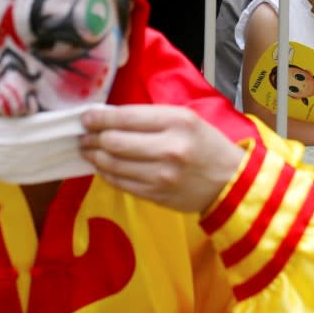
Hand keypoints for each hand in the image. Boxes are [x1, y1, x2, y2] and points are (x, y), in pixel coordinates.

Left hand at [80, 105, 244, 212]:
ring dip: (94, 156)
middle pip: (114, 142)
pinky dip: (106, 173)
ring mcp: (161, 175)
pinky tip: (102, 166)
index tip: (86, 118)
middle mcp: (169, 148)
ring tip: (88, 150)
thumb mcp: (186, 119)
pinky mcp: (156, 195)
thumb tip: (109, 118)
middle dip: (92, 137)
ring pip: (112, 164)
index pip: (126, 117)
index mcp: (177, 122)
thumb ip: (150, 117)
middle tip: (83, 135)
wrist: (230, 182)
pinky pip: (120, 183)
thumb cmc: (206, 145)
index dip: (99, 117)